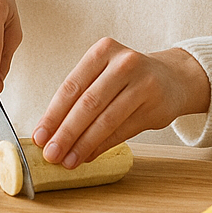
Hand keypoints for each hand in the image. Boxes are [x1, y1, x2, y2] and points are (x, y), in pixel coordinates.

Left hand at [33, 38, 210, 168]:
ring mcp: (142, 84)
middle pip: (88, 104)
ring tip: (67, 161)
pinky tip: (88, 156)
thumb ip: (79, 97)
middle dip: (66, 133)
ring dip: (83, 144)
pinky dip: (102, 146)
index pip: (71, 86)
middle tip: (50, 154)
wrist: (173, 78)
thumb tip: (50, 132)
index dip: (53, 114)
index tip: (39, 136)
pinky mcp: (155, 106)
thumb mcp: (103, 74)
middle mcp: (123, 63)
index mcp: (103, 51)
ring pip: (106, 120)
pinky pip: (122, 131)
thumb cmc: (128, 78)